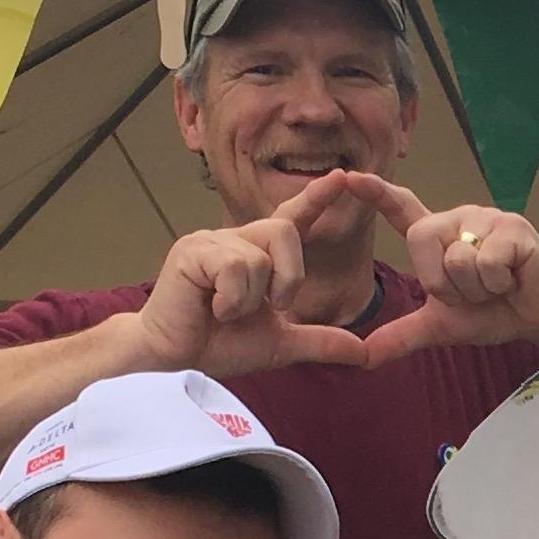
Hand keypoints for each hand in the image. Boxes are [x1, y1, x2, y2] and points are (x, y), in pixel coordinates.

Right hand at [109, 177, 379, 375]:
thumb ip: (320, 342)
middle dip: (288, 277)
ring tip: (225, 311)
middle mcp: (235, 239)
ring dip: (252, 299)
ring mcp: (211, 241)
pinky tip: (211, 309)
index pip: (292, 219)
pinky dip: (232, 300)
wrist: (173, 361)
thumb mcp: (279, 344)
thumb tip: (365, 354)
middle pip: (285, 232)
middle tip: (268, 306)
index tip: (341, 177)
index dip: (316, 199)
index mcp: (256, 254)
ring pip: (260, 258)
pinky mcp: (192, 251)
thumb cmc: (217, 344)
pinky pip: (235, 268)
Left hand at [328, 174, 538, 363]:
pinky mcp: (513, 227)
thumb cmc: (495, 311)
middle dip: (444, 283)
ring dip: (476, 288)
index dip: (376, 193)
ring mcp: (486, 219)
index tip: (349, 177)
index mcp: (438, 237)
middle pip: (422, 243)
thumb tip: (361, 358)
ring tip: (497, 285)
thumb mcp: (443, 326)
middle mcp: (457, 219)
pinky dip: (499, 283)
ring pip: (457, 258)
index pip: (401, 209)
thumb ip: (402, 336)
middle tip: (473, 291)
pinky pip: (487, 261)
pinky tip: (514, 279)